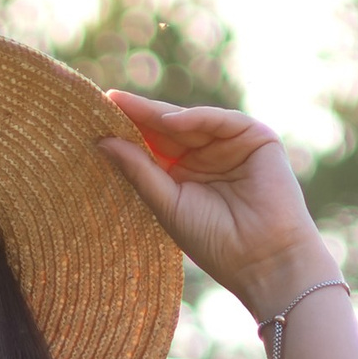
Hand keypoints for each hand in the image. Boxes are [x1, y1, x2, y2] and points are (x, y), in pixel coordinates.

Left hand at [97, 90, 335, 321]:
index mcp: (183, 175)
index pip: (152, 146)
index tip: (95, 118)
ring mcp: (231, 144)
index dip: (127, 131)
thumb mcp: (167, 203)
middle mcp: (206, 156)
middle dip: (138, 115)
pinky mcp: (256, 137)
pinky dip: (196, 117)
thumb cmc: (214, 240)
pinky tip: (169, 121)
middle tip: (106, 100)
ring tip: (127, 108)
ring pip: (191, 120)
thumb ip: (139, 171)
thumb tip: (102, 143)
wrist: (262, 258)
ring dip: (159, 114)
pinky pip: (221, 120)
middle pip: (167, 128)